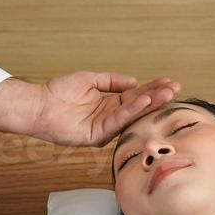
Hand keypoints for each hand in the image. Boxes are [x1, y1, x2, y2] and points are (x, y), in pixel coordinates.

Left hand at [29, 72, 180, 146]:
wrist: (39, 105)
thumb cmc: (59, 92)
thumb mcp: (90, 79)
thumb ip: (112, 81)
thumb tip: (135, 82)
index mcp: (110, 104)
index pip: (136, 96)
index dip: (152, 89)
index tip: (170, 82)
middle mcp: (110, 116)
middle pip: (138, 106)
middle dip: (157, 97)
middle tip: (175, 88)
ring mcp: (105, 127)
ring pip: (132, 114)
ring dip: (150, 103)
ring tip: (166, 93)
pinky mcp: (98, 135)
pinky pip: (118, 122)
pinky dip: (131, 110)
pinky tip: (143, 100)